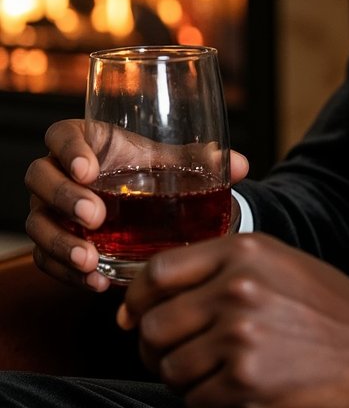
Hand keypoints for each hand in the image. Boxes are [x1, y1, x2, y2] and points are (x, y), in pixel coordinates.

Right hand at [23, 118, 248, 291]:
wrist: (146, 204)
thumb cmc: (152, 170)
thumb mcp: (173, 162)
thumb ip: (201, 160)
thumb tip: (241, 165)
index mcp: (86, 141)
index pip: (62, 135)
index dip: (69, 150)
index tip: (89, 168)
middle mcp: (60, 173)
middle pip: (41, 179)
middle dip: (64, 199)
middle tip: (95, 217)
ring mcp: (51, 210)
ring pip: (38, 224)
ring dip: (61, 243)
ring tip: (91, 259)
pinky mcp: (53, 243)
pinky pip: (47, 260)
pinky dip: (67, 273)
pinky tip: (96, 282)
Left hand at [117, 233, 348, 407]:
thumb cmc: (327, 306)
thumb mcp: (277, 263)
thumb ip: (220, 269)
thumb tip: (147, 301)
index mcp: (244, 252)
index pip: (158, 272)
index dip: (137, 299)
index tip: (137, 315)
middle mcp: (237, 288)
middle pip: (154, 326)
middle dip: (156, 348)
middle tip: (175, 355)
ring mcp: (239, 337)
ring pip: (170, 369)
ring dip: (185, 377)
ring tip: (220, 370)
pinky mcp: (244, 383)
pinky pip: (194, 400)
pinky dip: (209, 400)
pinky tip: (240, 387)